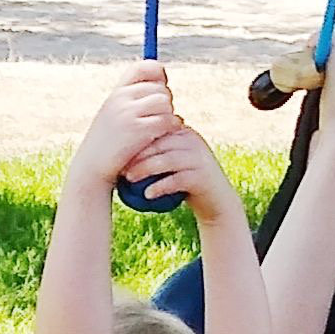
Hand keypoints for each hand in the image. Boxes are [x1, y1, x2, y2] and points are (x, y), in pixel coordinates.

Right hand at [71, 63, 178, 191]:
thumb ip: (131, 101)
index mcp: (116, 92)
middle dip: (166, 102)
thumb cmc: (106, 145)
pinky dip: (172, 126)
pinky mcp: (139, 131)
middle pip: (160, 89)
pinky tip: (167, 134)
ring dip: (169, 115)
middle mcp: (121, 98)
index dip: (158, 74)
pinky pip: (167, 120)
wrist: (91, 169)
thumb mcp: (113, 115)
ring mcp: (129, 114)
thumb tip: (163, 88)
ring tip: (162, 127)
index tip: (161, 87)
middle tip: (160, 117)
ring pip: (165, 102)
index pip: (143, 67)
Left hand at [127, 123, 242, 229]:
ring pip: (168, 160)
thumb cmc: (187, 182)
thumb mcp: (173, 162)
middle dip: (138, 156)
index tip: (118, 154)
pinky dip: (160, 186)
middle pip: (160, 144)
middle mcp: (193, 141)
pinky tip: (147, 194)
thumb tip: (121, 151)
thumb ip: (157, 152)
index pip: (157, 132)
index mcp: (184, 133)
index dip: (136, 142)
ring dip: (145, 169)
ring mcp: (200, 158)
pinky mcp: (203, 177)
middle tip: (121, 168)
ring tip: (129, 179)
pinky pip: (178, 179)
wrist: (216, 201)